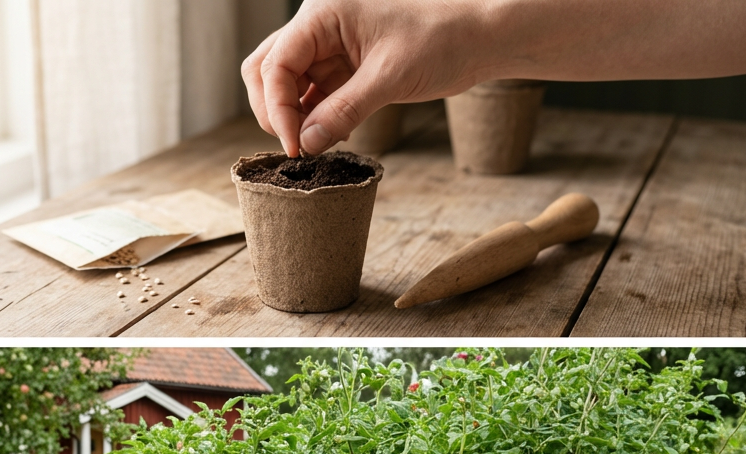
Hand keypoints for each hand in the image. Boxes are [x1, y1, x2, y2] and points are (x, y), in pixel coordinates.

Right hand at [242, 0, 492, 155]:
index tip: (295, 147)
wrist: (477, 38)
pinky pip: (313, 95)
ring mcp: (329, 46)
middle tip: (297, 148)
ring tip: (318, 144)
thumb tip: (305, 145)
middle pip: (268, 69)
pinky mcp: (343, 67)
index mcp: (323, 12)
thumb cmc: (440, 40)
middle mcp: (319, 25)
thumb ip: (343, 111)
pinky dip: (315, 119)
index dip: (277, 108)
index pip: (275, 62)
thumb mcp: (389, 78)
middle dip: (275, 111)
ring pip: (287, 85)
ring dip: (295, 119)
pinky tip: (334, 136)